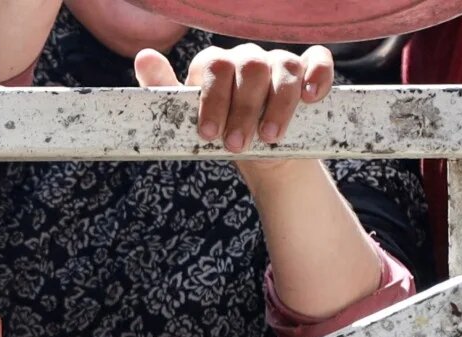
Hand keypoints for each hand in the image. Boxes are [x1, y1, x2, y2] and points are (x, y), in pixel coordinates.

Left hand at [132, 43, 333, 151]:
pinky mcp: (308, 72)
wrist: (260, 154)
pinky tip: (311, 98)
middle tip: (237, 144)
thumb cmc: (220, 133)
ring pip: (284, 68)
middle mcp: (248, 58)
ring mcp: (279, 62)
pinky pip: (318, 61)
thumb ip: (165, 91)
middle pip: (250, 67)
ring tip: (269, 137)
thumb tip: (143, 56)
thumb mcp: (188, 120)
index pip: (214, 67)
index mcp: (217, 65)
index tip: (209, 133)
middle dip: (243, 109)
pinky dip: (317, 76)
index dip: (213, 99)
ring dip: (278, 104)